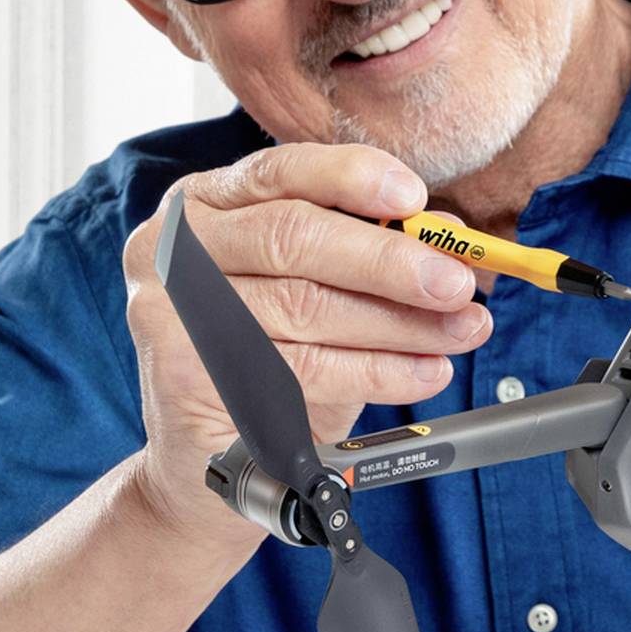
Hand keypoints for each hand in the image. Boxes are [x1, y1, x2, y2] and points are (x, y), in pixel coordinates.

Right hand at [121, 143, 493, 537]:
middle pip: (293, 238)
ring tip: (459, 331)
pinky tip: (423, 372)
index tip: (413, 198)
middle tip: (454, 283)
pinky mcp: (184, 371)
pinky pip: (301, 368)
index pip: (279, 172)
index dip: (350, 178)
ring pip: (305, 305)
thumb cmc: (269, 359)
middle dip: (388, 261)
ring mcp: (171, 309)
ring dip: (398, 323)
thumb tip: (448, 231)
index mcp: (206, 203)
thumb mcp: (321, 291)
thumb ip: (374, 252)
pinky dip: (377, 371)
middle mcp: (176, 247)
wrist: (210, 459)